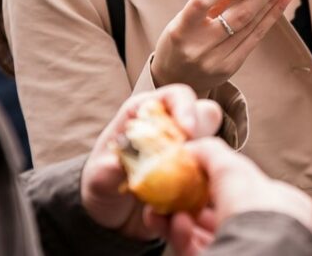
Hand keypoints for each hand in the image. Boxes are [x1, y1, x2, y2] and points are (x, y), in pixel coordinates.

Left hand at [80, 85, 222, 240]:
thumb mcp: (96, 180)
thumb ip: (105, 171)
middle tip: (191, 159)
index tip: (188, 130)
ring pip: (215, 143)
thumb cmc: (101, 187)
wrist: (111, 216)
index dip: (185, 107)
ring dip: (208, 161)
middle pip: (205, 114)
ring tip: (189, 183)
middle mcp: (172, 127)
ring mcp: (188, 149)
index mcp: (146, 114)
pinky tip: (192, 201)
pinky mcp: (197, 172)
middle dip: (204, 134)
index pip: (175, 96)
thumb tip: (115, 165)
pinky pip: (215, 173)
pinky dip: (209, 185)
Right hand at [145, 138, 311, 254]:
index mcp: (277, 203)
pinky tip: (175, 223)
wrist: (257, 252)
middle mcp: (262, 228)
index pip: (243, 186)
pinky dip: (182, 235)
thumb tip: (192, 147)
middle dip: (187, 201)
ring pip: (204, 232)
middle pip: (218, 211)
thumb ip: (211, 153)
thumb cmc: (256, 210)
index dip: (213, 178)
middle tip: (167, 193)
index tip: (188, 174)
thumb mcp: (232, 168)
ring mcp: (243, 246)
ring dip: (180, 218)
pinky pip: (197, 249)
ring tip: (163, 209)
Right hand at [152, 0, 293, 91]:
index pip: (203, 1)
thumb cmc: (179, 42)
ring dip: (272, 4)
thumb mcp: (184, 20)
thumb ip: (210, 4)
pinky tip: (280, 5)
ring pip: (251, 27)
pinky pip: (254, 39)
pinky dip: (269, 20)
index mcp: (181, 30)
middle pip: (239, 16)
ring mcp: (217, 60)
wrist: (176, 79)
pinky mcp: (231, 67)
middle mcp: (200, 47)